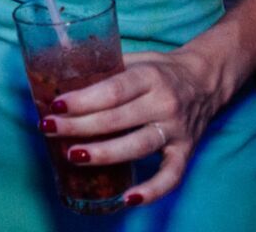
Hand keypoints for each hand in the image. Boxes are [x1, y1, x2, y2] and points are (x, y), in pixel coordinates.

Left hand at [44, 46, 229, 206]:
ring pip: (138, 146)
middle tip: (49, 129)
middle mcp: (164, 103)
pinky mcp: (186, 151)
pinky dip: (152, 191)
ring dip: (104, 154)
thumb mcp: (136, 58)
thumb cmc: (160, 69)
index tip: (56, 105)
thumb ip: (105, 69)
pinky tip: (127, 198)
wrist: (206, 80)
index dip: (83, 100)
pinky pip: (171, 176)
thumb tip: (59, 78)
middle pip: (118, 119)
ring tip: (73, 156)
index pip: (113, 90)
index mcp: (150, 76)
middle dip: (80, 126)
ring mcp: (176, 130)